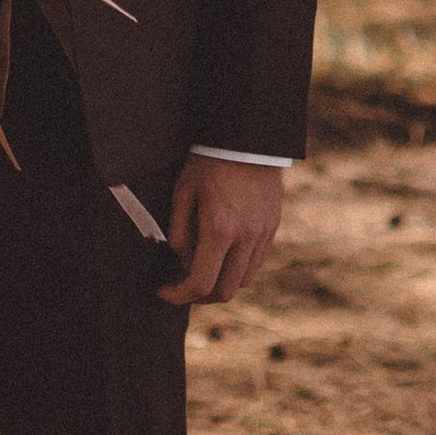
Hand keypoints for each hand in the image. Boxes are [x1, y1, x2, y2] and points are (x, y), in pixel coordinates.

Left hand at [159, 155, 284, 308]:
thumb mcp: (183, 192)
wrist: (248, 138)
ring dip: (220, 285)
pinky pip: (256, 263)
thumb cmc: (209, 162)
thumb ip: (179, 232)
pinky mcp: (272, 227)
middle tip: (181, 286)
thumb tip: (181, 261)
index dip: (179, 295)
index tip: (163, 291)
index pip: (201, 283)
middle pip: (224, 291)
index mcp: (219, 229)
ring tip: (202, 272)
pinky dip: (238, 270)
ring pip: (243, 281)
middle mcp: (245, 237)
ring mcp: (263, 234)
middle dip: (199, 296)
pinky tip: (223, 257)